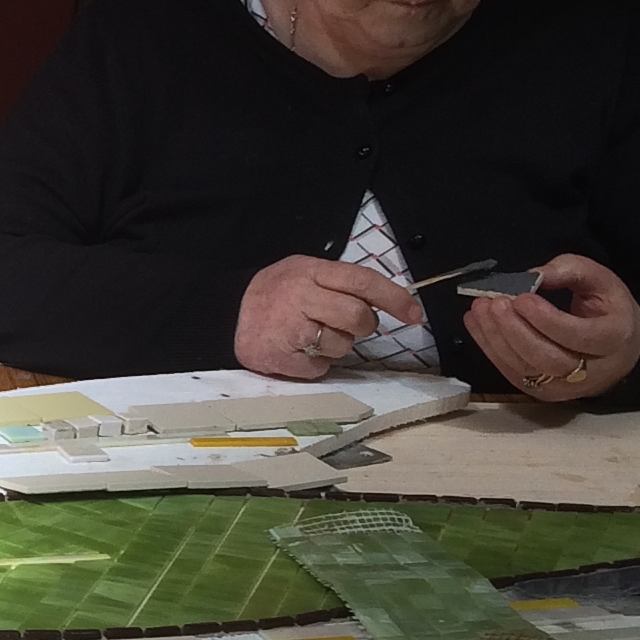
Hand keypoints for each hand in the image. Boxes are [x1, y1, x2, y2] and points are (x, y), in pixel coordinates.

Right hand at [235, 254, 419, 379]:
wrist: (224, 314)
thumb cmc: (274, 294)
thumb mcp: (303, 273)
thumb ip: (339, 283)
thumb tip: (385, 302)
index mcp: (310, 272)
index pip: (361, 281)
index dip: (393, 297)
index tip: (414, 313)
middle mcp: (300, 297)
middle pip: (357, 316)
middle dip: (362, 326)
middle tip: (349, 325)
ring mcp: (289, 329)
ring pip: (341, 345)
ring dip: (335, 346)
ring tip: (311, 336)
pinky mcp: (280, 358)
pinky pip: (320, 367)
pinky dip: (315, 364)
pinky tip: (297, 350)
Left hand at [464, 252, 639, 400]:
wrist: (618, 350)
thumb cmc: (608, 310)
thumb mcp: (601, 281)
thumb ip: (570, 270)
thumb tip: (533, 275)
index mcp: (614, 338)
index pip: (577, 335)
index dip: (546, 319)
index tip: (522, 298)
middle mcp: (591, 371)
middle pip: (546, 358)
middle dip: (515, 330)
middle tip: (495, 303)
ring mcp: (564, 387)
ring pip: (525, 369)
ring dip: (496, 338)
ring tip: (480, 309)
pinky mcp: (541, 392)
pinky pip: (511, 372)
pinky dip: (489, 347)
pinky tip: (476, 323)